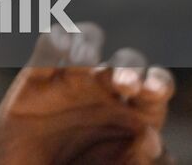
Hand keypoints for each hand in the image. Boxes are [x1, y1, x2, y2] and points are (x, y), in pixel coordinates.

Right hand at [0, 23, 174, 164]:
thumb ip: (134, 161)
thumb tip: (151, 137)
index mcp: (132, 117)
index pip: (155, 86)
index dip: (157, 81)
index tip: (152, 91)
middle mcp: (104, 93)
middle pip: (126, 62)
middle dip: (128, 66)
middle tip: (124, 85)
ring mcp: (69, 81)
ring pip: (87, 43)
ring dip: (90, 43)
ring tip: (86, 58)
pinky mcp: (35, 78)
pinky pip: (47, 49)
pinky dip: (55, 39)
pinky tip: (61, 46)